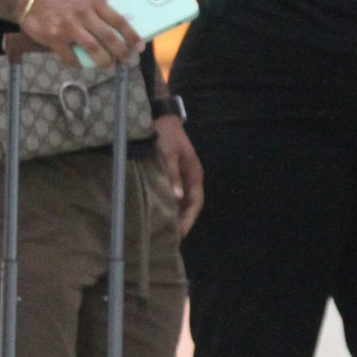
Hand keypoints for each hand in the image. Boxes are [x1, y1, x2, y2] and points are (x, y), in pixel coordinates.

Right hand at [18, 0, 140, 68]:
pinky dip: (79, 64)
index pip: (119, 20)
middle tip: (126, 61)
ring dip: (104, 62)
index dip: (132, 35)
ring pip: (93, 50)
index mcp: (94, 2)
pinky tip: (82, 64)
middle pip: (109, 38)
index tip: (139, 47)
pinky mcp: (54, 38)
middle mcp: (83, 13)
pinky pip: (71, 58)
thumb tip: (123, 18)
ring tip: (108, 66)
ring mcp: (68, 26)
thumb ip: (101, 5)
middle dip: (122, 53)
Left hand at [155, 114, 203, 235]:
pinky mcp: (173, 175)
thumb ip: (172, 175)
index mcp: (195, 174)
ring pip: (182, 201)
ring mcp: (182, 177)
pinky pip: (174, 194)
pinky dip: (169, 205)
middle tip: (171, 239)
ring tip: (165, 231)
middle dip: (183, 221)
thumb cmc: (166, 135)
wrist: (161, 118)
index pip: (196, 202)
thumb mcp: (168, 154)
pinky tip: (160, 213)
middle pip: (190, 205)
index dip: (189, 219)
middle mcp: (191, 178)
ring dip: (176, 215)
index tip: (181, 233)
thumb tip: (177, 198)